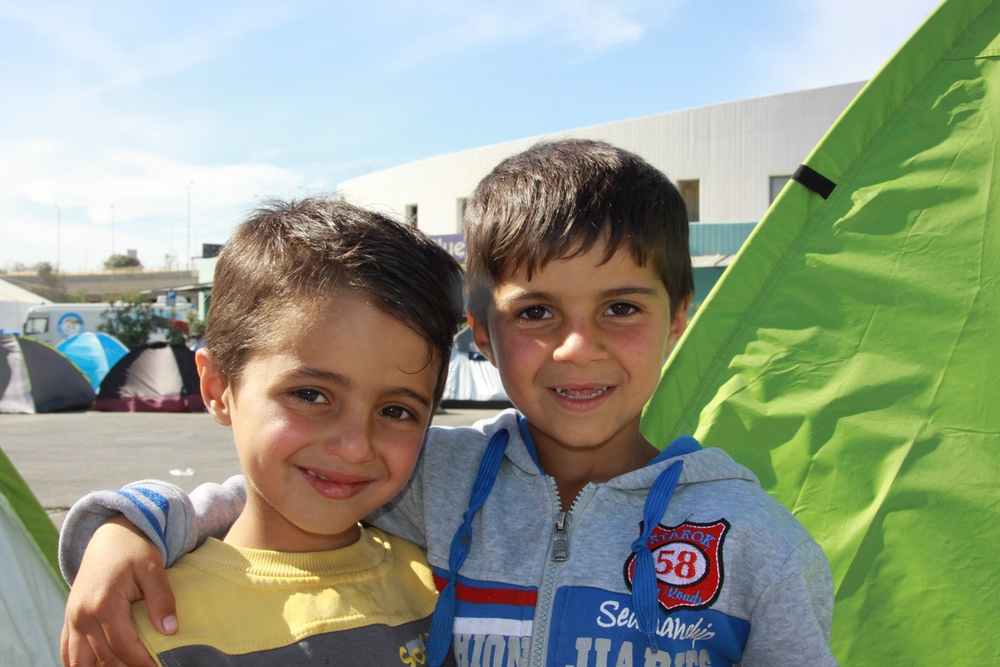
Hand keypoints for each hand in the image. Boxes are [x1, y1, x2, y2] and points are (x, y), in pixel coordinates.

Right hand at [61, 515, 177, 666]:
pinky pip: (67, 652)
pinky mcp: (70, 619)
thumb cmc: (134, 550)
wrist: (110, 535)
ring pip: (81, 661)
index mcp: (104, 603)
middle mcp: (82, 615)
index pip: (123, 646)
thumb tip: (169, 631)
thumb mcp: (153, 568)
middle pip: (105, 656)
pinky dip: (80, 665)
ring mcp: (73, 619)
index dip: (142, 661)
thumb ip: (161, 598)